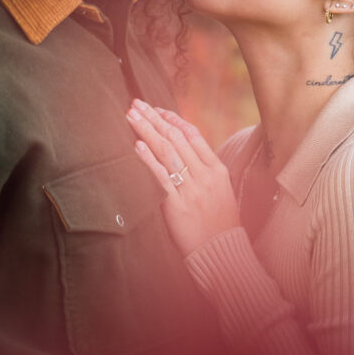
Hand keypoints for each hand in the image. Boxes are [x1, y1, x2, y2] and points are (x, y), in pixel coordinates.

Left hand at [126, 99, 241, 255]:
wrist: (222, 250)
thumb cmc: (220, 223)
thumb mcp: (220, 191)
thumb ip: (204, 171)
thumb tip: (183, 153)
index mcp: (217, 169)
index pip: (192, 134)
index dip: (172, 119)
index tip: (156, 109)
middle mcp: (205, 175)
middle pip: (176, 138)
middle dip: (154, 118)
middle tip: (136, 103)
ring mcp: (192, 189)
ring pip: (167, 152)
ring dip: (147, 131)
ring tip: (131, 116)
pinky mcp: (177, 204)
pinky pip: (161, 177)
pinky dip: (149, 160)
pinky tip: (137, 145)